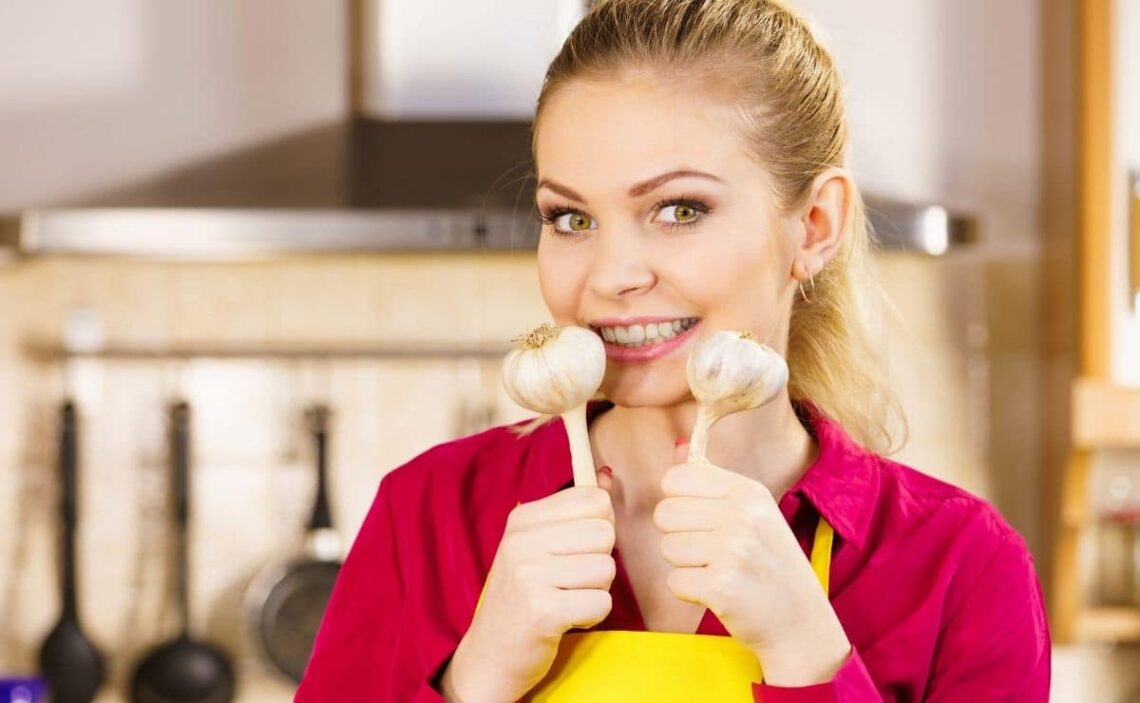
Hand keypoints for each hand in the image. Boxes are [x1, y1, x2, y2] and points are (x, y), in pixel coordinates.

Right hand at [442, 471, 616, 701]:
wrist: (491, 653)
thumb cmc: (524, 595)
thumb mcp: (540, 544)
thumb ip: (574, 511)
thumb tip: (607, 475)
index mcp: (522, 518)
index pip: (594, 500)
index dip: (599, 527)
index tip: (576, 550)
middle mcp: (521, 541)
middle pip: (604, 533)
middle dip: (599, 562)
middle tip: (570, 581)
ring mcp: (528, 575)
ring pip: (606, 569)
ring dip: (596, 591)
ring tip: (566, 599)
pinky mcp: (541, 611)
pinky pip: (601, 603)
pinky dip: (592, 616)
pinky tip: (565, 619)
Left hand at [654, 440, 850, 685]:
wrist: (801, 622)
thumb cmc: (770, 564)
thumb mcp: (753, 512)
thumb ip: (713, 482)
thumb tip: (678, 446)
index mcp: (748, 491)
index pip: (675, 478)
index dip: (678, 502)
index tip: (702, 520)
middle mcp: (742, 515)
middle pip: (665, 513)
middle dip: (679, 536)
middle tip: (711, 553)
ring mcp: (733, 550)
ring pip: (667, 547)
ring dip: (686, 565)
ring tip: (719, 571)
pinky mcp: (721, 586)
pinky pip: (674, 581)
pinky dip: (690, 592)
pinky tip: (718, 592)